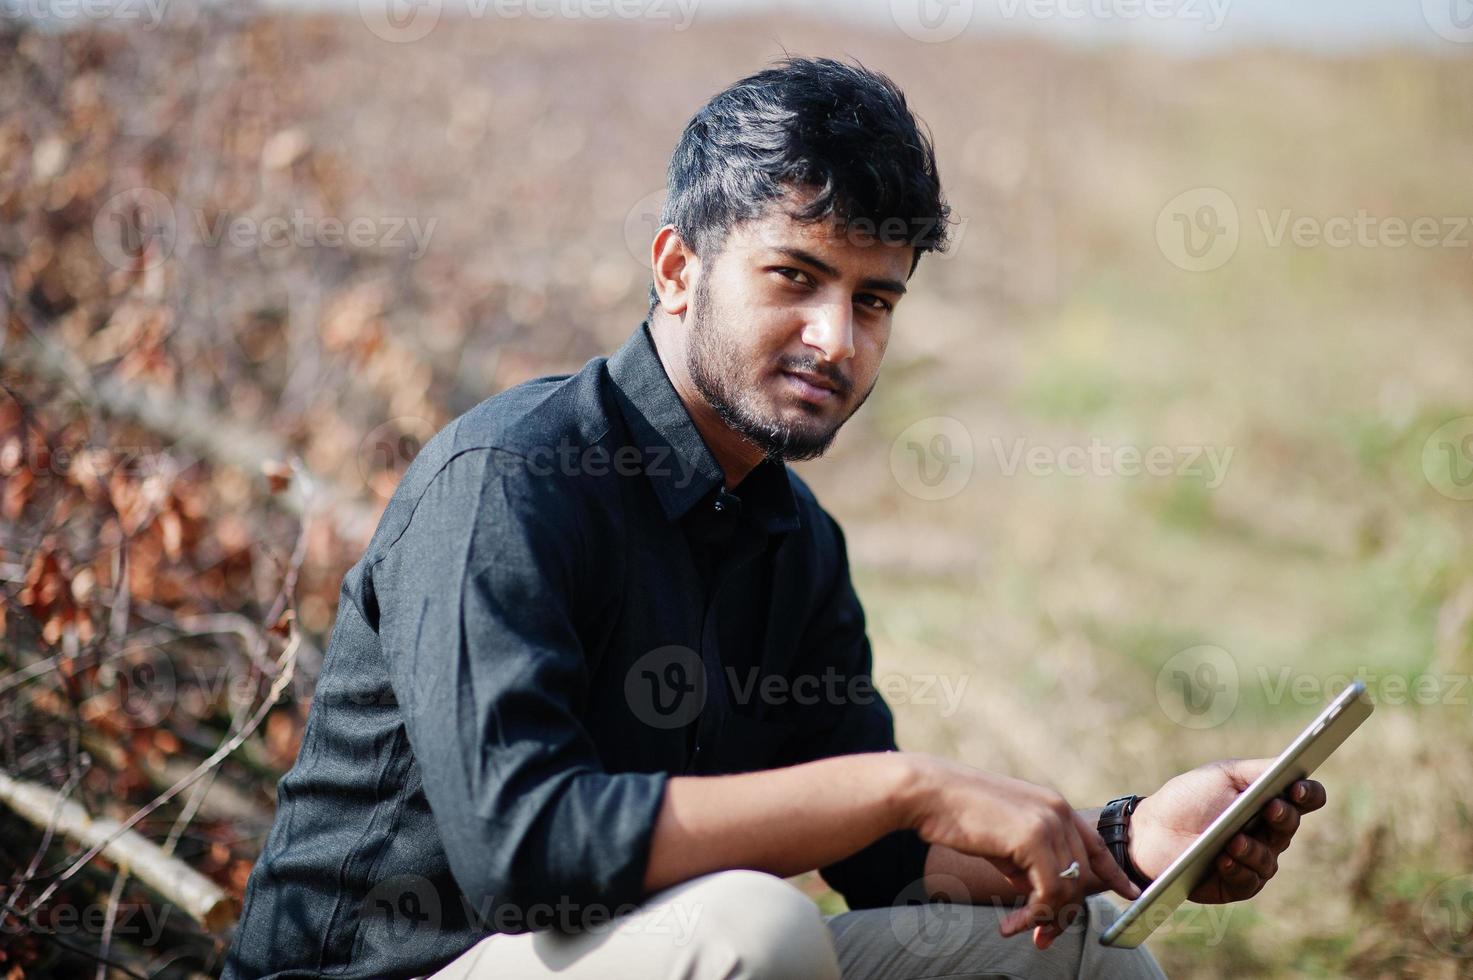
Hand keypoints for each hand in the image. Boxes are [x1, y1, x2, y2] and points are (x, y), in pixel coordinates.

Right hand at [904, 757, 1140, 949]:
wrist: (929, 792)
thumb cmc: (957, 814)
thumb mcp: (1002, 836)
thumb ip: (1028, 857)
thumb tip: (1038, 890)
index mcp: (1053, 805)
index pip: (1095, 844)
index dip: (1113, 872)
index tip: (1131, 894)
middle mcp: (1058, 811)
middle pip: (1082, 876)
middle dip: (1063, 913)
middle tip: (1040, 938)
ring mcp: (1049, 823)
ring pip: (1067, 889)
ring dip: (1044, 919)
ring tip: (1015, 930)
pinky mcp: (1034, 839)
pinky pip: (1049, 892)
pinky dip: (1032, 915)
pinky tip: (1009, 923)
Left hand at [1129, 758, 1326, 903]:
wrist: (1151, 829)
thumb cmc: (1187, 798)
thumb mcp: (1222, 776)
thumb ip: (1258, 771)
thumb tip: (1293, 767)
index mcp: (1267, 802)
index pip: (1304, 799)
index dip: (1308, 794)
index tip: (1297, 788)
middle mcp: (1267, 833)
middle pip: (1290, 827)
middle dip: (1282, 817)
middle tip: (1271, 808)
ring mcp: (1254, 860)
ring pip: (1270, 859)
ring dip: (1253, 849)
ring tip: (1234, 840)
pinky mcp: (1237, 883)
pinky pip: (1248, 881)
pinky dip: (1237, 869)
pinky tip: (1223, 859)